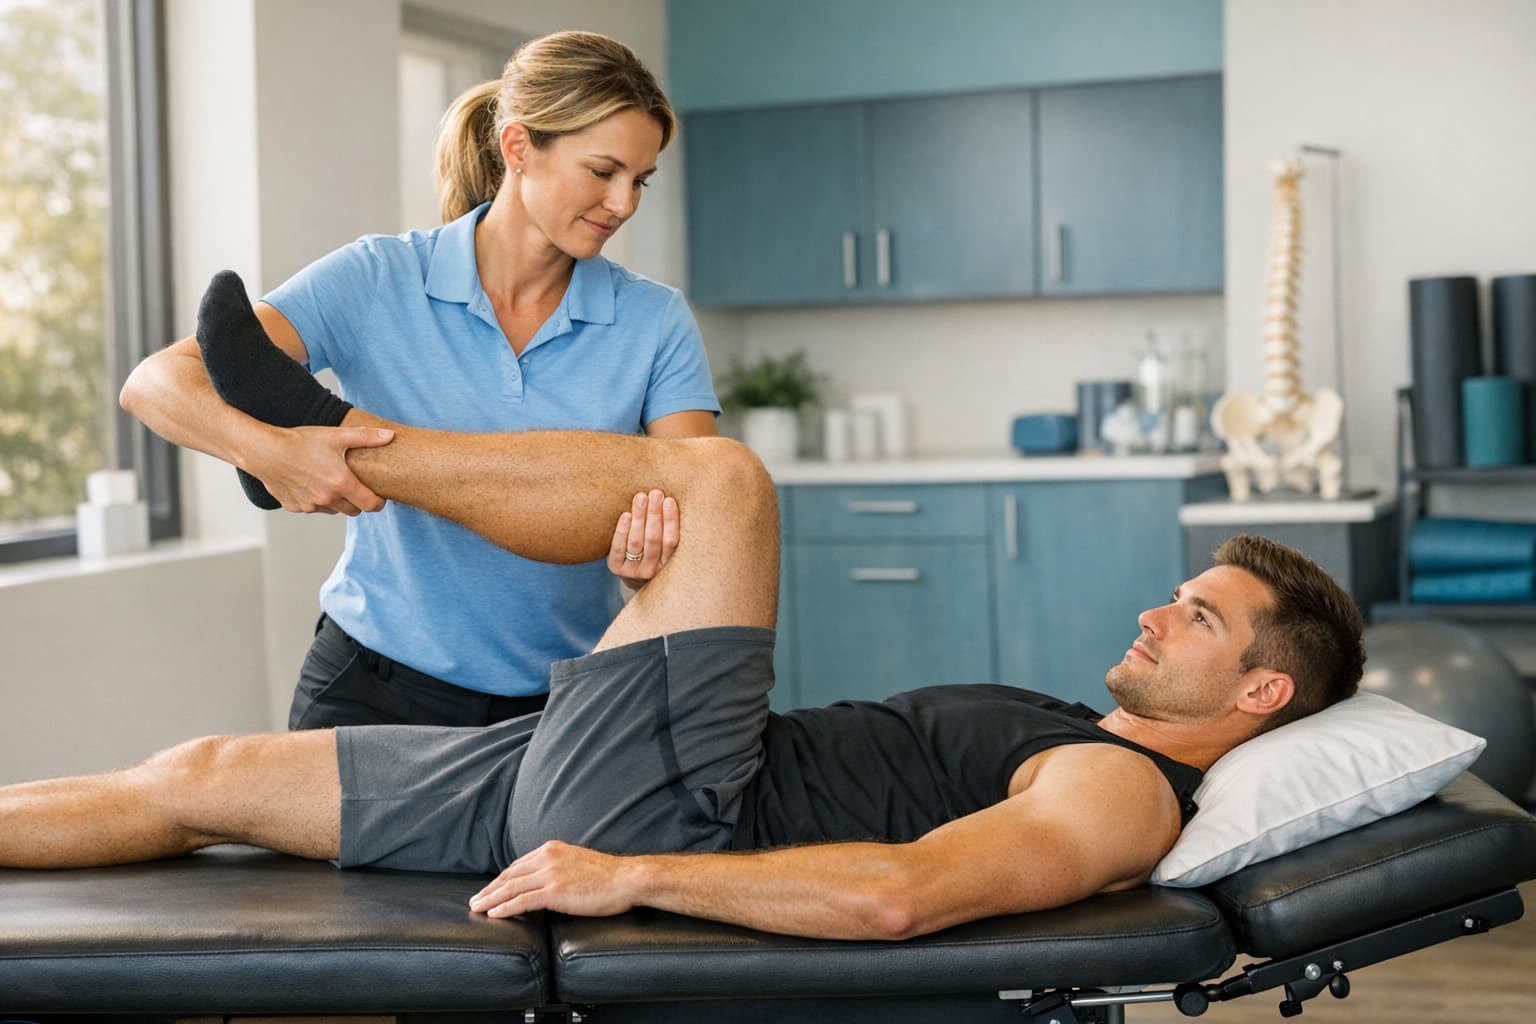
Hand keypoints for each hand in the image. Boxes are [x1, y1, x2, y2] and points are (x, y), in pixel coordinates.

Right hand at [249, 425, 393, 515]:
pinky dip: (315, 500)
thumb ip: (366, 437)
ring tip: (328, 480)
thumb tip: (390, 436)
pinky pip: (312, 509)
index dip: (378, 502)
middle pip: (353, 510)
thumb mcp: (336, 436)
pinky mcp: (295, 507)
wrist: (265, 451)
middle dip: (357, 501)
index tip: (378, 495)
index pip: (370, 505)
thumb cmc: (300, 442)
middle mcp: (327, 499)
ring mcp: (310, 506)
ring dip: (336, 501)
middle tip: (353, 485)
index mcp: (341, 483)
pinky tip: (309, 482)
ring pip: (333, 510)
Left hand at [469, 840, 635, 918]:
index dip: (501, 879)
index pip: (518, 865)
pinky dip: (505, 907)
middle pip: (510, 875)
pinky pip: (522, 901)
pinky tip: (494, 914)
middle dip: (489, 889)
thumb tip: (548, 883)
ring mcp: (551, 874)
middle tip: (474, 901)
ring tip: (477, 909)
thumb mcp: (578, 863)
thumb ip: (559, 868)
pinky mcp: (555, 891)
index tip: (490, 890)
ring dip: (490, 899)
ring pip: (511, 888)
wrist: (627, 879)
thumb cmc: (608, 876)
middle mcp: (548, 858)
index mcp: (552, 849)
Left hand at [607, 489, 678, 587]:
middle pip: (653, 539)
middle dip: (654, 514)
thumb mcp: (664, 549)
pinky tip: (626, 515)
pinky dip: (622, 530)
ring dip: (639, 517)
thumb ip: (668, 531)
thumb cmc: (652, 553)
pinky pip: (619, 548)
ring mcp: (633, 570)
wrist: (631, 574)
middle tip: (655, 494)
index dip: (671, 520)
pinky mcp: (617, 568)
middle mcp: (652, 570)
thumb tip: (670, 498)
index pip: (672, 541)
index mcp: (669, 565)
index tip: (669, 500)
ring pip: (636, 541)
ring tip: (641, 498)